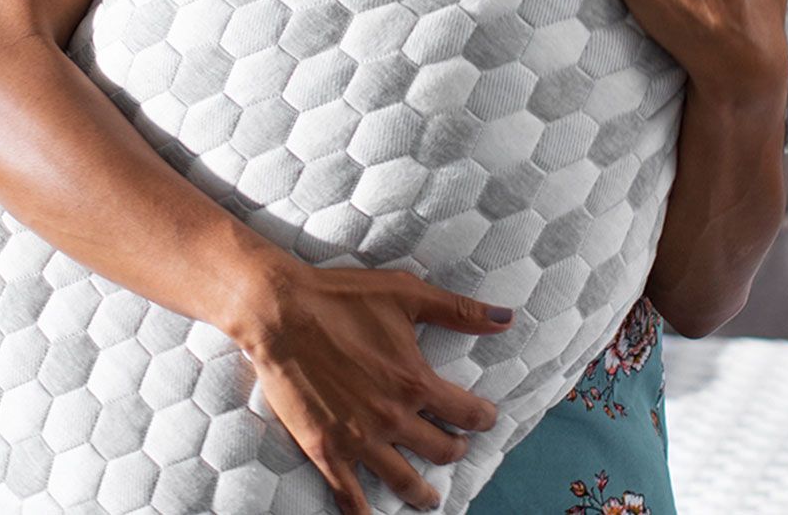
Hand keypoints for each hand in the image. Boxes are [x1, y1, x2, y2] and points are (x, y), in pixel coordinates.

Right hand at [235, 260, 513, 513]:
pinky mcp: (326, 450)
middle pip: (442, 451)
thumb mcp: (407, 294)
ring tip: (430, 499)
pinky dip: (365, 514)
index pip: (467, 413)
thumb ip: (458, 311)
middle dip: (455, 450)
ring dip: (424, 494)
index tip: (485, 419)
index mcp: (415, 381)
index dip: (483, 418)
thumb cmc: (342, 297)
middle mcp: (393, 417)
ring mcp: (359, 439)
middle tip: (456, 448)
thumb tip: (507, 318)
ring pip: (405, 482)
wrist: (280, 312)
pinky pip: (350, 496)